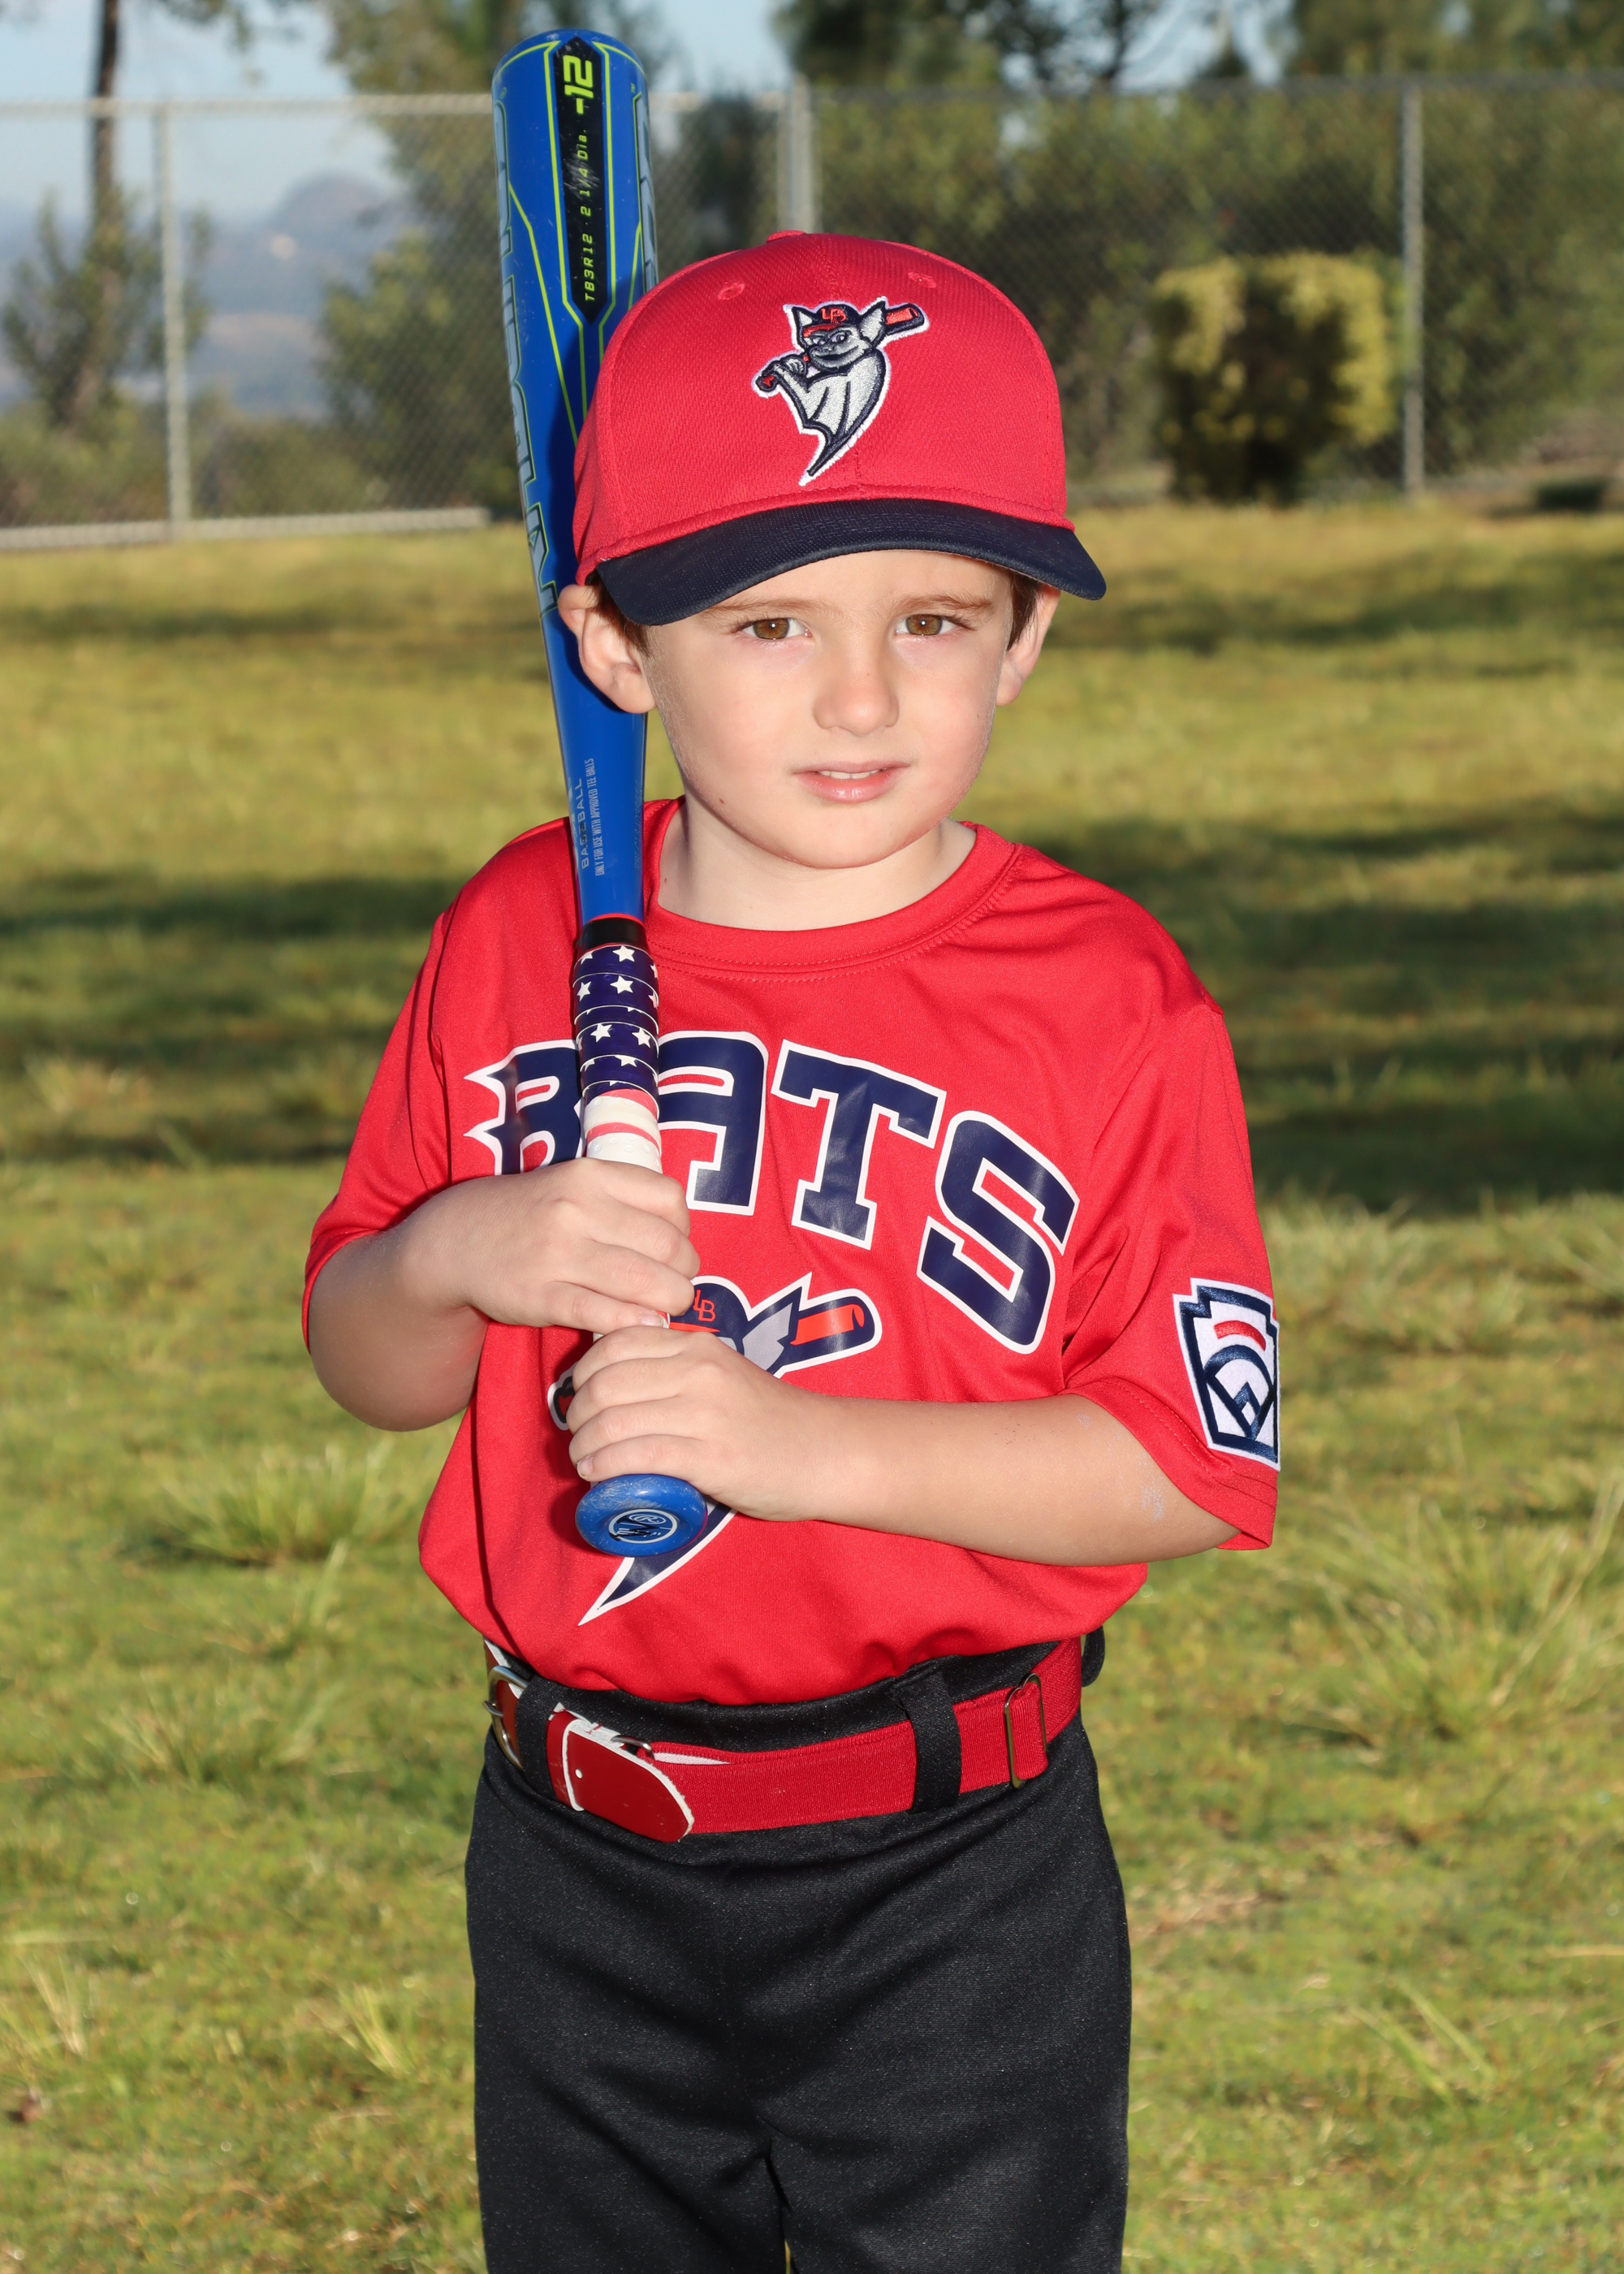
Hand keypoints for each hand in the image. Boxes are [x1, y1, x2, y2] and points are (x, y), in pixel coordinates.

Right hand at [400, 1159, 698, 1336]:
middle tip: (678, 1286)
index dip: (685, 1230)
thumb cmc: (530, 1214)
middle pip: (667, 1245)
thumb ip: (623, 1200)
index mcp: (591, 1176)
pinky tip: (645, 1325)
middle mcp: (577, 1209)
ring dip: (671, 1301)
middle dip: (685, 1272)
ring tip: (668, 1308)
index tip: (675, 1248)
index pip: (670, 1200)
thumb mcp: (572, 1184)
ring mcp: (558, 1253)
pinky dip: (635, 1322)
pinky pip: (604, 1312)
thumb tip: (681, 1239)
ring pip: (644, 1281)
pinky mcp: (541, 1296)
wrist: (456, 1240)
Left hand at [564, 1326, 826, 1518]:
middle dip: (576, 1413)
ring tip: (582, 1460)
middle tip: (575, 1435)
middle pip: (606, 1384)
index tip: (578, 1397)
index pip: (615, 1344)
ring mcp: (705, 1413)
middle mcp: (698, 1371)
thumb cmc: (768, 1418)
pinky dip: (605, 1466)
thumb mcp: (721, 1372)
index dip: (582, 1372)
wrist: (826, 1452)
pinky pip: (638, 1456)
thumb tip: (611, 1377)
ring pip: (614, 1421)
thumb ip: (676, 1368)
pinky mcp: (710, 1457)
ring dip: (584, 1445)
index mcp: (697, 1345)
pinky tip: (596, 1475)